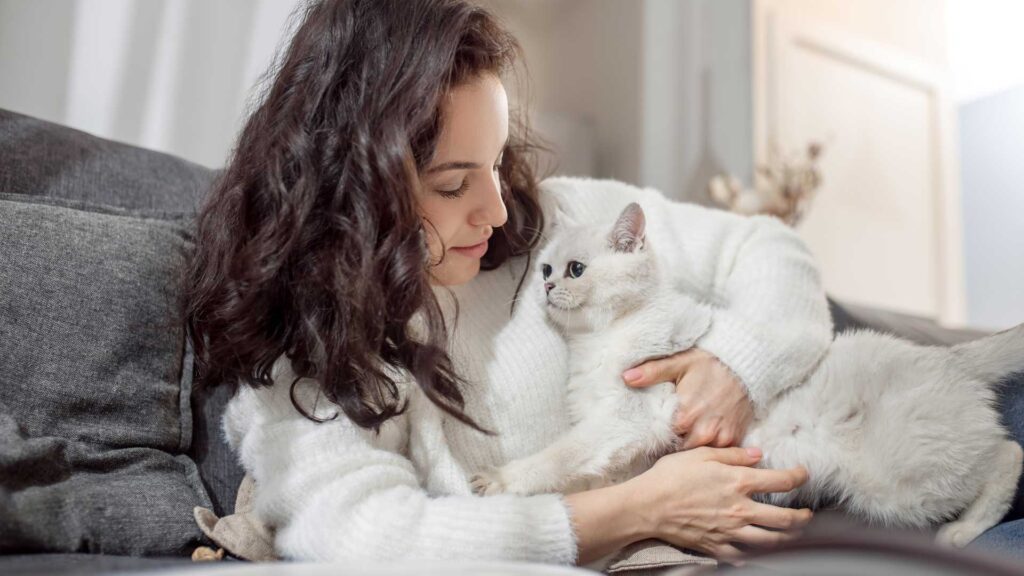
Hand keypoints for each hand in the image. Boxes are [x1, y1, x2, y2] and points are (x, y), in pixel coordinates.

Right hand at [623, 446, 811, 563]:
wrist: (647, 506)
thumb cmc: (670, 476)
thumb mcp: (700, 454)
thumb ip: (732, 454)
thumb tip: (758, 455)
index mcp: (738, 483)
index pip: (781, 481)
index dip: (798, 477)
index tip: (803, 474)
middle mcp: (740, 510)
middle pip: (785, 519)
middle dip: (802, 517)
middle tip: (807, 514)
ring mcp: (730, 531)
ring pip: (771, 541)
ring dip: (788, 538)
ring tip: (793, 533)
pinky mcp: (717, 547)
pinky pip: (745, 556)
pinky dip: (757, 554)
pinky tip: (761, 551)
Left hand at [624, 348, 753, 449]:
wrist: (747, 365)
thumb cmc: (710, 364)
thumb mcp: (680, 362)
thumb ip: (651, 372)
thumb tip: (625, 377)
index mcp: (684, 416)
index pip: (662, 439)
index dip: (657, 438)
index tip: (653, 438)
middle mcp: (703, 431)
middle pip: (680, 450)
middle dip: (674, 448)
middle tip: (669, 442)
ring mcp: (721, 437)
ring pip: (698, 454)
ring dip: (691, 449)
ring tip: (685, 443)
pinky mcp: (734, 439)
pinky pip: (717, 453)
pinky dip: (710, 449)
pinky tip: (704, 442)